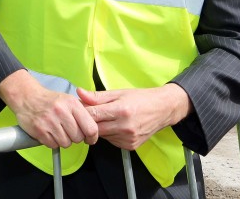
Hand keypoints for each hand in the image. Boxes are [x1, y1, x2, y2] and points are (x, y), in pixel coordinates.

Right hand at [0, 70, 98, 148]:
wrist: (27, 97)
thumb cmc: (50, 100)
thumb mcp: (68, 100)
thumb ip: (81, 113)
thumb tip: (93, 130)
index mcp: (72, 104)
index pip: (90, 128)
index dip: (92, 137)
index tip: (90, 139)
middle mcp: (61, 112)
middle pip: (78, 138)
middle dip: (75, 137)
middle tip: (68, 130)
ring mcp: (49, 122)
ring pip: (66, 143)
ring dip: (63, 140)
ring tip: (57, 130)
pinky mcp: (40, 130)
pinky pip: (53, 145)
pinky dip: (52, 142)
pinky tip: (49, 132)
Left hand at [77, 84, 191, 150]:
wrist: (162, 109)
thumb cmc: (141, 98)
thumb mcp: (118, 93)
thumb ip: (97, 96)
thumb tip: (79, 93)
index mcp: (121, 110)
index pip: (93, 115)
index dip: (82, 112)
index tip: (77, 108)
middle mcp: (125, 126)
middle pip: (95, 128)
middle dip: (89, 121)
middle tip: (89, 114)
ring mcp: (128, 138)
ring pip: (103, 136)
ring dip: (100, 128)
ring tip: (106, 118)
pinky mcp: (130, 146)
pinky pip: (112, 141)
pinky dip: (110, 134)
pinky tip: (116, 126)